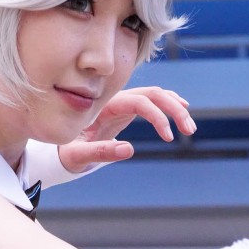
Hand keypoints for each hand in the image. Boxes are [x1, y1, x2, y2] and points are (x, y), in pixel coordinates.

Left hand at [58, 86, 195, 173]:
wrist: (59, 146)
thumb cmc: (66, 151)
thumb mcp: (78, 155)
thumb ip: (100, 152)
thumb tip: (129, 149)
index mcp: (105, 106)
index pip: (140, 101)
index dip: (158, 116)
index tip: (168, 137)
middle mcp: (116, 99)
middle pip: (153, 93)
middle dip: (174, 109)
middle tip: (189, 129)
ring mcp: (122, 103)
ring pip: (155, 95)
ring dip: (175, 107)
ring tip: (189, 127)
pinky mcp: (125, 109)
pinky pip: (151, 100)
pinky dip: (168, 104)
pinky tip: (182, 111)